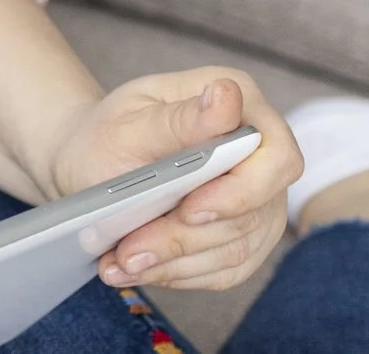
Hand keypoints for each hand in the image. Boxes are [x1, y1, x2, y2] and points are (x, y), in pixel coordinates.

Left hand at [43, 69, 302, 292]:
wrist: (92, 162)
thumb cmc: (109, 133)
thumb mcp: (129, 122)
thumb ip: (178, 117)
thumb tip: (227, 95)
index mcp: (240, 104)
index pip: (276, 154)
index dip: (241, 190)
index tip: (189, 209)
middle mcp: (261, 155)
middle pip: (251, 212)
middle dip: (185, 237)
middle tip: (130, 250)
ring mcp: (259, 201)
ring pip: (236, 247)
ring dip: (173, 261)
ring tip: (120, 262)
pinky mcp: (245, 238)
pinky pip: (225, 270)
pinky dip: (177, 273)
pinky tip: (138, 268)